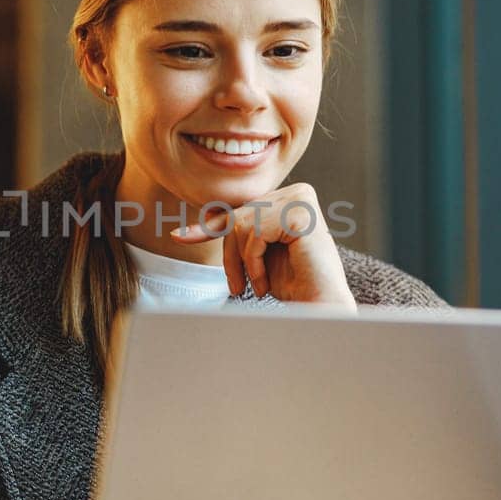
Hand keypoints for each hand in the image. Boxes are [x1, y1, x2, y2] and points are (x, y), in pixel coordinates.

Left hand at [170, 183, 354, 306]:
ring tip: (258, 286)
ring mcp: (301, 200)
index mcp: (290, 196)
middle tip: (238, 286)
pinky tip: (265, 282)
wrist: (322, 308)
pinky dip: (253, 263)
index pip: (241, 209)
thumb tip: (206, 212)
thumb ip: (241, 231)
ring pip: (241, 224)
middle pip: (238, 215)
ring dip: (243, 263)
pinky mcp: (300, 214)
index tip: (178, 236)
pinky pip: (253, 234)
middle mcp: (298, 192)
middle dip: (231, 255)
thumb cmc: (295, 285)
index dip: (209, 227)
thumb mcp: (259, 253)